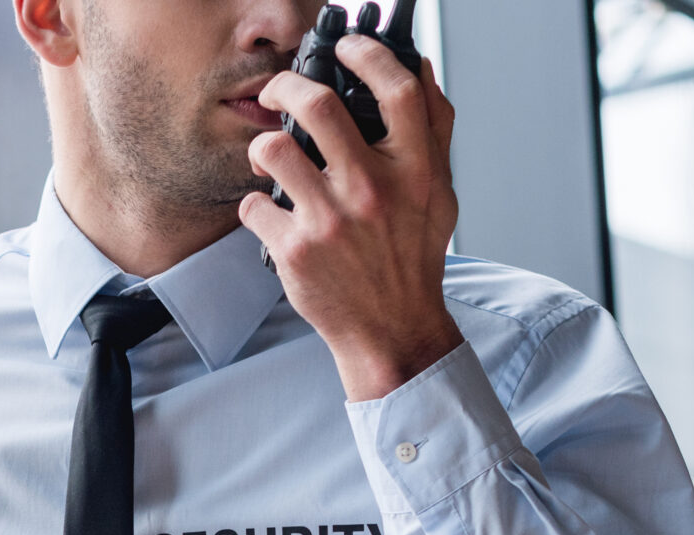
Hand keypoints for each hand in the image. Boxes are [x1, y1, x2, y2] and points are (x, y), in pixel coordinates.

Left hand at [240, 39, 462, 402]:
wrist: (390, 328)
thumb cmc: (412, 256)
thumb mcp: (440, 190)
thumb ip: (434, 130)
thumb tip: (420, 69)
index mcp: (414, 170)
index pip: (397, 90)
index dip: (368, 54)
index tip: (347, 46)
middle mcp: (373, 191)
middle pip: (320, 106)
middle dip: (288, 85)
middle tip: (278, 89)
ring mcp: (331, 221)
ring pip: (275, 150)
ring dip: (262, 145)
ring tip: (269, 156)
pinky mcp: (295, 251)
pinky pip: (253, 206)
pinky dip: (255, 205)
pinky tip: (270, 213)